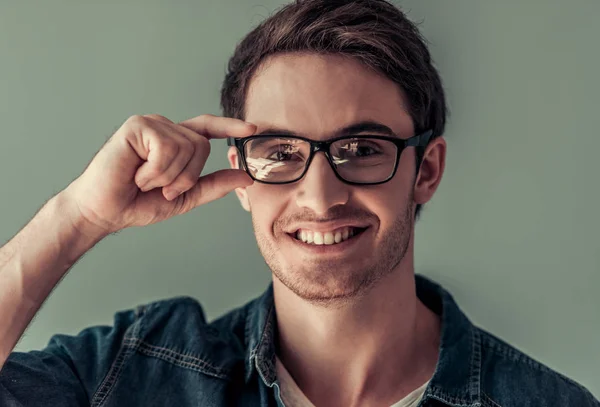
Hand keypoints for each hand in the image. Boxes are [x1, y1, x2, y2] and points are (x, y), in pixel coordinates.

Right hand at [63, 114, 254, 235]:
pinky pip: (166, 148)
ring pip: (186, 147)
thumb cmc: (138, 203)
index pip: (207, 129)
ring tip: (145, 181)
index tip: (252, 129)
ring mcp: (151, 124)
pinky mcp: (137, 126)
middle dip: (186, 176)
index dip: (230, 127)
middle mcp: (165, 128)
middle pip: (201, 145)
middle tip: (161, 189)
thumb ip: (214, 185)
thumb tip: (247, 177)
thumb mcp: (185, 197)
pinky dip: (155, 171)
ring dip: (169, 176)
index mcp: (175, 142)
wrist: (105, 211)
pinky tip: (136, 175)